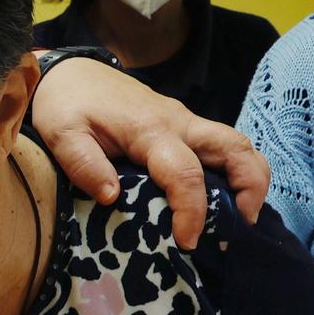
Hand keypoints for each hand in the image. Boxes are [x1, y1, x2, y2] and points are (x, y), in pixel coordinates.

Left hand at [30, 57, 268, 248]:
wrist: (70, 72)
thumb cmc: (65, 105)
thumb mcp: (63, 135)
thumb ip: (84, 165)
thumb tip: (112, 197)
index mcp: (149, 130)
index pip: (184, 172)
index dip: (191, 210)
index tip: (187, 241)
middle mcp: (178, 123)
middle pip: (235, 148)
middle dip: (250, 188)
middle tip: (243, 227)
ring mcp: (185, 122)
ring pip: (236, 145)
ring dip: (249, 179)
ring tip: (241, 219)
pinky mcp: (183, 126)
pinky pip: (220, 148)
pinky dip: (232, 172)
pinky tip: (222, 202)